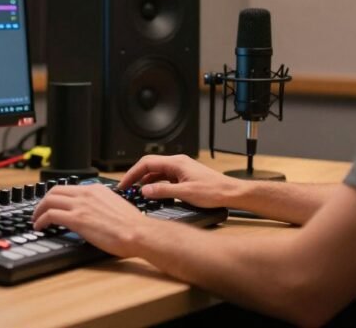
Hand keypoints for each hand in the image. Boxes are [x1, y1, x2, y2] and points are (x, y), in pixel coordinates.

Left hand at [31, 184, 156, 257]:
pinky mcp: (77, 219)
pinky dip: (41, 220)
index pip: (68, 188)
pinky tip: (40, 226)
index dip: (56, 196)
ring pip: (49, 200)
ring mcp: (80, 205)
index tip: (52, 204)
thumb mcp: (113, 205)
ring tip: (36, 219)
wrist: (138, 232)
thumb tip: (93, 213)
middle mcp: (86, 193)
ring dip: (39, 210)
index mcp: (96, 189)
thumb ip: (100, 205)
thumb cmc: (131, 225)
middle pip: (54, 191)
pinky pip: (50, 215)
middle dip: (43, 201)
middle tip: (39, 210)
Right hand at [119, 154, 239, 208]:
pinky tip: (154, 193)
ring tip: (138, 192)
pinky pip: (165, 176)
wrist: (231, 193)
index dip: (133, 173)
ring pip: (157, 171)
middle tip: (127, 187)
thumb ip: (163, 191)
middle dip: (137, 176)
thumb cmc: (214, 191)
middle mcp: (178, 162)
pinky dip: (156, 183)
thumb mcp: (185, 193)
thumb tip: (145, 190)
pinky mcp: (184, 175)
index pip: (147, 163)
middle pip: (150, 165)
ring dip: (146, 180)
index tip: (124, 183)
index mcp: (176, 163)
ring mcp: (181, 169)